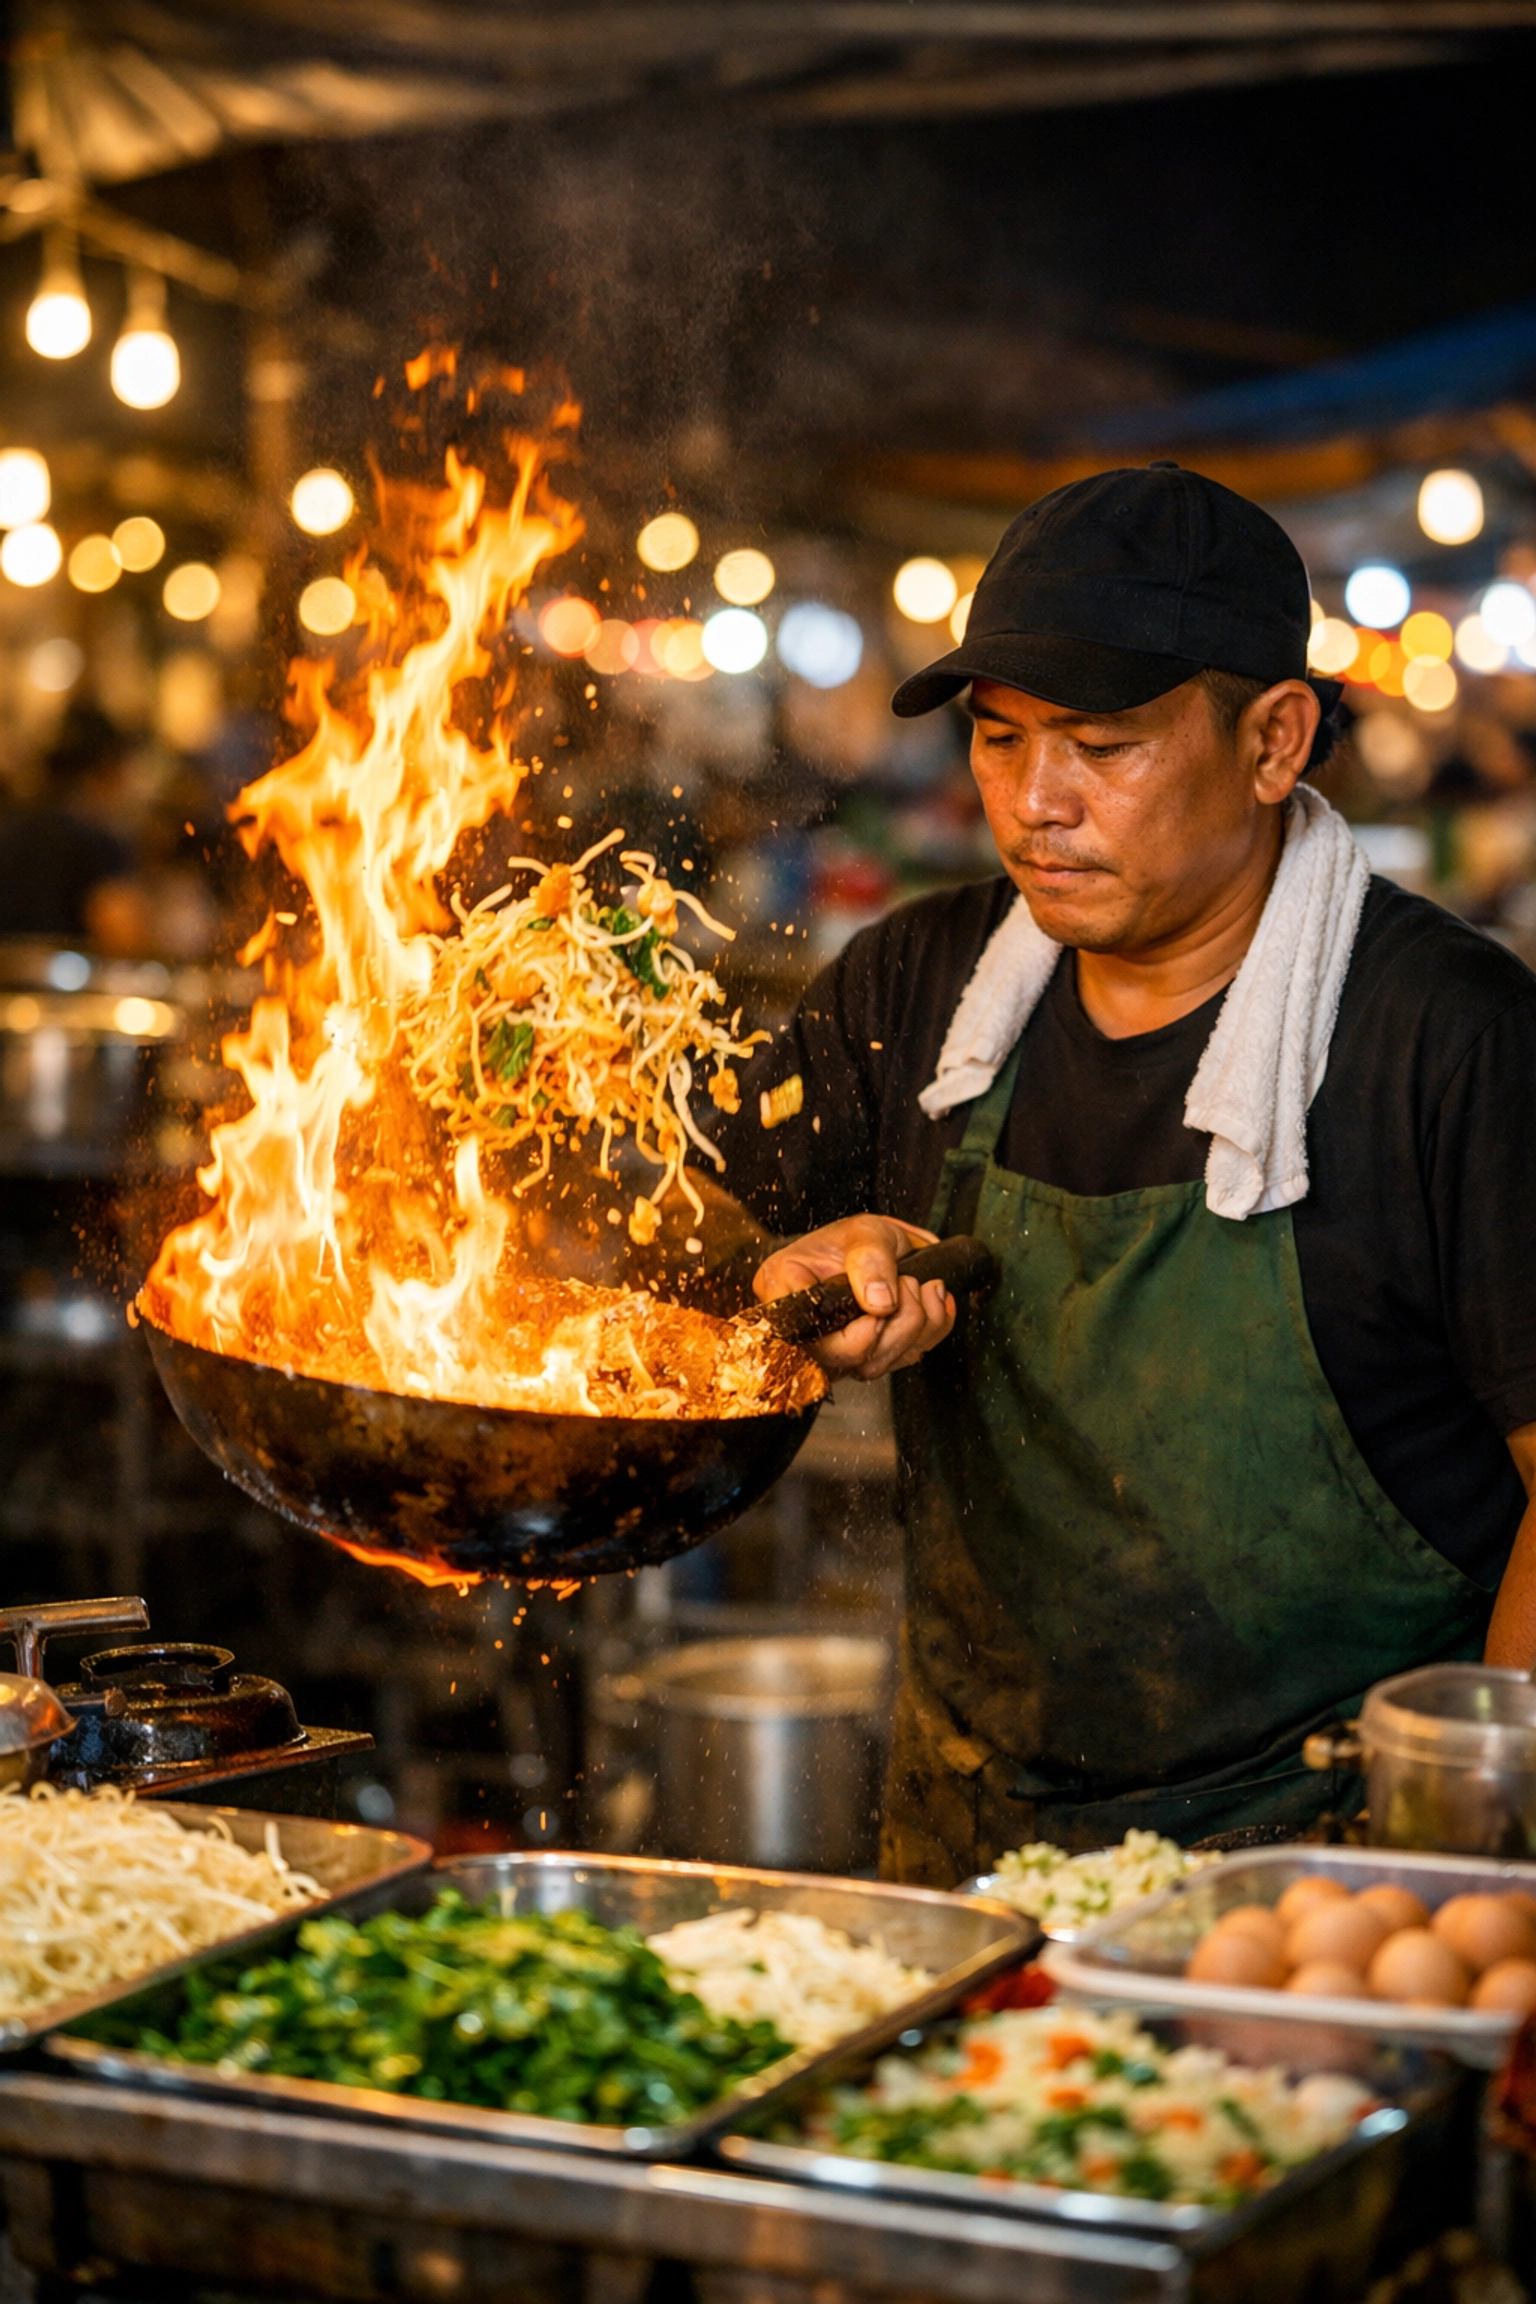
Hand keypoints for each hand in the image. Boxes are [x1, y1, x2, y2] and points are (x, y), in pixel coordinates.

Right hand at [754, 1214, 956, 1379]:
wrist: (880, 1248)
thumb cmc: (857, 1239)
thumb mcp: (863, 1231)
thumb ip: (870, 1260)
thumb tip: (879, 1302)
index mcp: (784, 1289)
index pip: (805, 1334)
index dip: (850, 1335)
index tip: (879, 1312)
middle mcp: (805, 1328)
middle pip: (844, 1359)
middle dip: (893, 1327)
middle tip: (907, 1283)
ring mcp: (836, 1349)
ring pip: (876, 1366)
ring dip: (915, 1326)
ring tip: (916, 1284)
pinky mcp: (866, 1357)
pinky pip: (904, 1360)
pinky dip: (931, 1329)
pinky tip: (930, 1300)